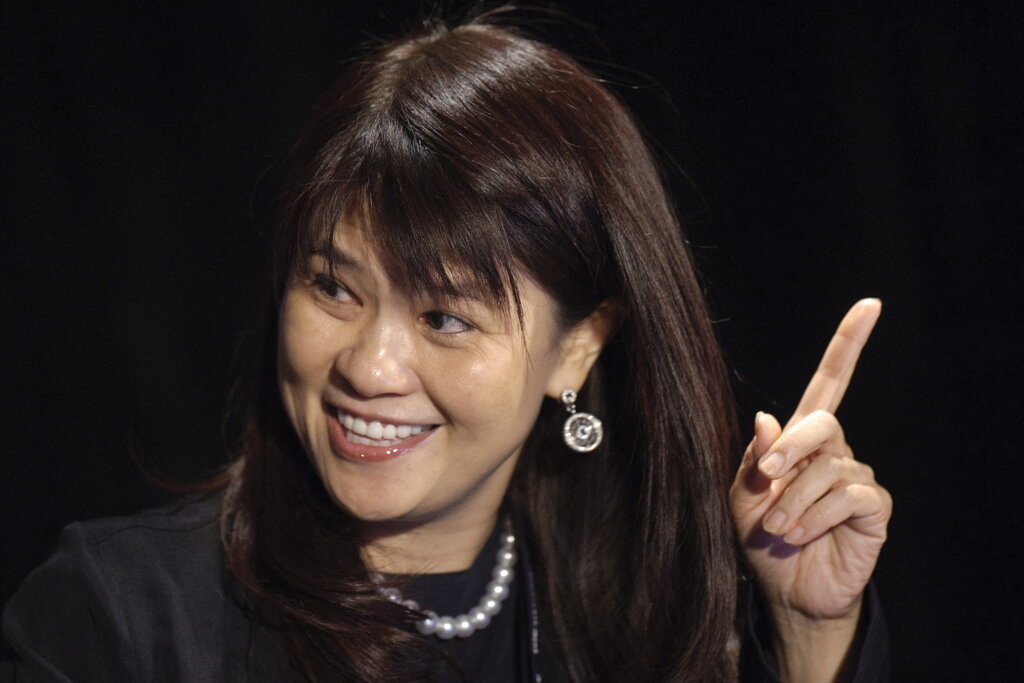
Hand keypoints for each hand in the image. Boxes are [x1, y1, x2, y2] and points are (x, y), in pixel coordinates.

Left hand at [730, 299, 891, 629]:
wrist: (783, 590)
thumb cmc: (759, 538)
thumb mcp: (740, 495)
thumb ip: (753, 456)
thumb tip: (768, 417)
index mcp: (801, 439)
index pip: (830, 382)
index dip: (848, 343)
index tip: (870, 305)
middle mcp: (834, 451)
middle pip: (822, 422)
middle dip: (789, 450)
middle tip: (766, 480)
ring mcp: (857, 477)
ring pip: (828, 467)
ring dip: (793, 500)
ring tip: (778, 528)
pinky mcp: (873, 507)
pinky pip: (848, 495)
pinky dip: (816, 515)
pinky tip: (801, 534)